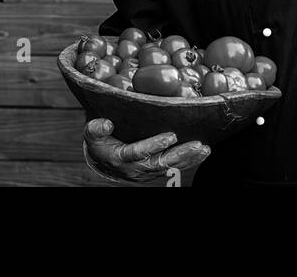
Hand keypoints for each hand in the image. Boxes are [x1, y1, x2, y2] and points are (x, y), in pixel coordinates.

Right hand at [82, 118, 210, 183]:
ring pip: (170, 167)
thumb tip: (107, 124)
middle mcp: (135, 168)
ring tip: (204, 149)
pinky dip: (190, 161)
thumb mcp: (92, 135)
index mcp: (120, 157)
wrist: (104, 162)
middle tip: (196, 144)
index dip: (154, 145)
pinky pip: (175, 167)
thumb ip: (96, 129)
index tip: (171, 136)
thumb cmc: (100, 143)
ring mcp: (147, 171)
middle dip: (179, 154)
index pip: (138, 153)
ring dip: (188, 158)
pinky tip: (203, 152)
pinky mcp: (156, 171)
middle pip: (160, 163)